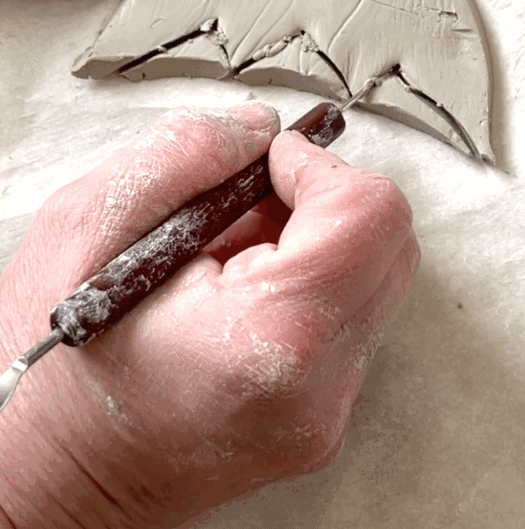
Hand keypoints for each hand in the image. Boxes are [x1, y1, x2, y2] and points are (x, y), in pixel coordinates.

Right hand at [0, 103, 418, 528]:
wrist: (47, 481)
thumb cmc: (53, 368)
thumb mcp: (87, 230)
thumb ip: (183, 156)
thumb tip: (261, 129)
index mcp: (271, 339)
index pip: (370, 216)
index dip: (321, 169)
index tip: (267, 165)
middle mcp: (319, 386)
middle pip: (389, 242)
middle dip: (322, 200)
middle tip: (246, 207)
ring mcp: (329, 411)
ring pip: (376, 275)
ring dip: (315, 239)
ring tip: (232, 257)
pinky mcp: (325, 417)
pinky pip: (351, 315)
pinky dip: (310, 281)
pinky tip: (241, 293)